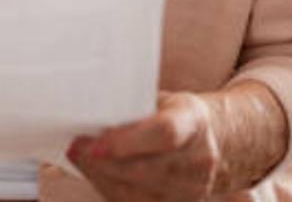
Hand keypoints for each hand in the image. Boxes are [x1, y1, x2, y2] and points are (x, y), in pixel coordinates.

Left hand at [66, 83, 286, 200]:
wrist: (214, 140)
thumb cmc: (178, 113)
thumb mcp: (164, 100)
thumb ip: (135, 108)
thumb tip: (90, 112)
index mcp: (194, 122)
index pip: (164, 134)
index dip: (128, 140)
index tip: (96, 142)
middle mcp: (198, 160)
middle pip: (145, 169)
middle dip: (104, 162)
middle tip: (76, 146)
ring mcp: (192, 190)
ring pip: (138, 193)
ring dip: (102, 176)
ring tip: (80, 156)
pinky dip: (112, 188)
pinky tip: (96, 172)